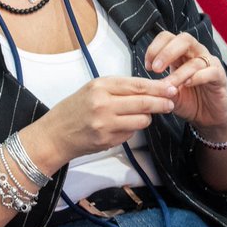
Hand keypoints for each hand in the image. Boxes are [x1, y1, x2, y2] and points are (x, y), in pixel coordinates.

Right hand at [28, 76, 176, 169]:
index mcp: (101, 86)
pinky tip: (122, 127)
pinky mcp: (107, 140)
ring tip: (140, 115)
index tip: (171, 88)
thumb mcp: (93, 89)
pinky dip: (132, 129)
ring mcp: (105, 124)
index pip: (137, 85)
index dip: (157, 88)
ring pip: (141, 120)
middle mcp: (103, 104)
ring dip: (146, 118)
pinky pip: (130, 133)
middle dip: (161, 103)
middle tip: (171, 103)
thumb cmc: (75, 109)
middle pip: (143, 103)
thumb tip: (149, 89)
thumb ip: (119, 88)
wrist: (55, 134)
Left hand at [147, 30, 226, 140]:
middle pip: (184, 39)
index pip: (167, 37)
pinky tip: (187, 84)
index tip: (147, 66)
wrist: (209, 117)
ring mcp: (210, 63)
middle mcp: (196, 53)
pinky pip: (211, 71)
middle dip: (167, 52)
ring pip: (195, 59)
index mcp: (181, 53)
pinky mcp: (220, 76)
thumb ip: (159, 87)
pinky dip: (197, 77)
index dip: (155, 48)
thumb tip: (145, 84)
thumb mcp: (168, 94)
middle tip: (155, 69)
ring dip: (179, 72)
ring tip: (169, 85)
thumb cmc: (189, 101)